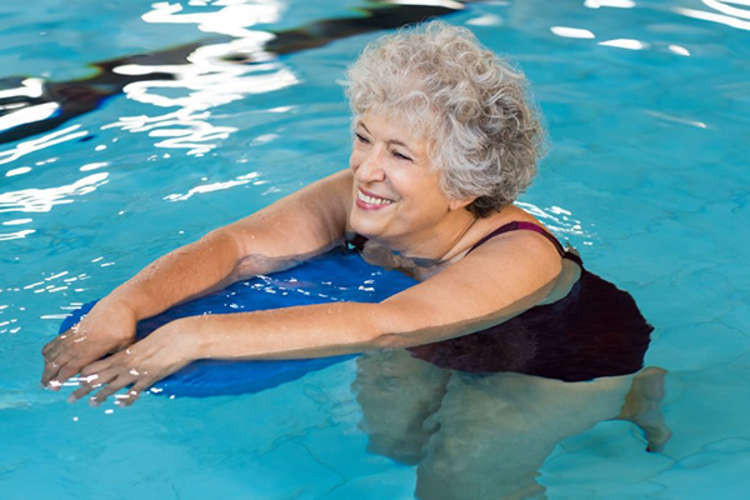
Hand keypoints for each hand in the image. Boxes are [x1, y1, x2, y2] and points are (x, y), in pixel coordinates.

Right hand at [41, 298, 136, 388]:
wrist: (120, 305)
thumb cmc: (125, 327)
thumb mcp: (126, 345)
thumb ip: (116, 359)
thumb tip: (113, 374)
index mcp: (93, 348)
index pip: (72, 365)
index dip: (62, 376)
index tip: (55, 386)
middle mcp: (80, 342)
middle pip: (59, 360)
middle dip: (50, 374)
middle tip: (46, 386)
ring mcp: (75, 335)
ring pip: (54, 351)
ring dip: (47, 364)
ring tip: (46, 377)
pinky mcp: (73, 329)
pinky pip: (55, 341)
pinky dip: (49, 351)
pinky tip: (47, 359)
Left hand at [68, 319, 198, 405]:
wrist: (180, 338)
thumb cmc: (164, 337)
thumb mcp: (144, 343)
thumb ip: (135, 352)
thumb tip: (130, 357)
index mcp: (124, 354)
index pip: (98, 365)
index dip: (86, 373)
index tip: (75, 380)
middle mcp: (126, 364)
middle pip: (100, 378)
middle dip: (84, 388)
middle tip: (71, 398)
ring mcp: (137, 372)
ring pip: (113, 386)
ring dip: (100, 396)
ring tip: (91, 404)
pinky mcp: (149, 378)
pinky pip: (135, 391)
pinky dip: (127, 398)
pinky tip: (121, 404)